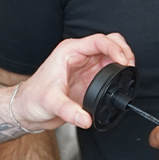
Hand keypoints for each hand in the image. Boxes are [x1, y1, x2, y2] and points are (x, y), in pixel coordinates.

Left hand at [14, 33, 134, 130]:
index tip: (124, 62)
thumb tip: (86, 119)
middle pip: (109, 41)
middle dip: (124, 50)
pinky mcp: (91, 77)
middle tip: (130, 66)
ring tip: (129, 74)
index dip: (115, 48)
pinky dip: (120, 72)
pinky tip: (123, 81)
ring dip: (124, 60)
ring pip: (112, 53)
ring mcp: (86, 65)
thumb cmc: (34, 100)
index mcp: (69, 51)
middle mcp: (79, 55)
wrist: (28, 110)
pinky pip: (111, 69)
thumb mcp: (51, 103)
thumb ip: (69, 111)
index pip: (98, 40)